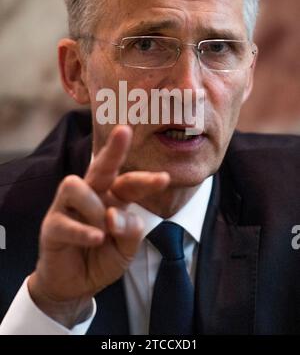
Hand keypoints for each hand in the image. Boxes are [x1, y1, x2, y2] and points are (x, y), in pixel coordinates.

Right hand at [28, 125, 169, 327]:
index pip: (129, 183)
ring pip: (75, 185)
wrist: (75, 285)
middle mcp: (90, 195)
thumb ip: (130, 231)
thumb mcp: (126, 249)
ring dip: (94, 208)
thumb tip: (115, 215)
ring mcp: (67, 207)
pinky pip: (64, 219)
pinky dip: (83, 230)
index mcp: (112, 198)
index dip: (146, 180)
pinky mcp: (51, 225)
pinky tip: (96, 239)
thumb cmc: (103, 259)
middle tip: (124, 131)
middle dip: (112, 149)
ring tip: (102, 231)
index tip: (165, 178)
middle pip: (100, 166)